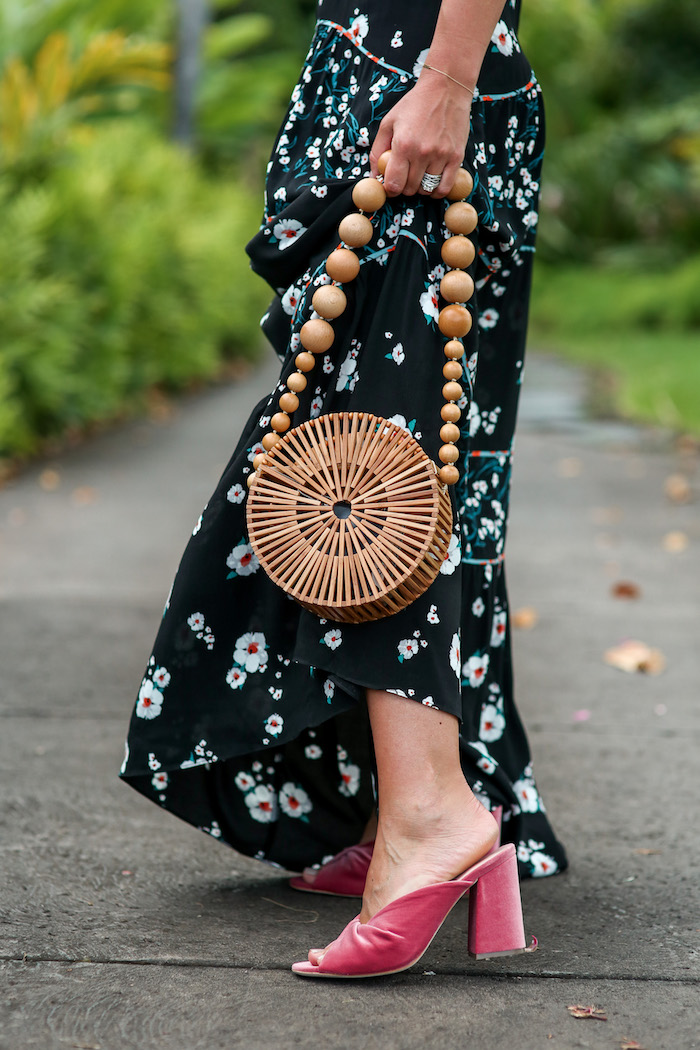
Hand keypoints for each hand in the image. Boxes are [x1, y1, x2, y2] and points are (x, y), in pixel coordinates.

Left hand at [369, 74, 471, 197]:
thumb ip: (377, 151)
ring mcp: (441, 156)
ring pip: (426, 190)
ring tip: (418, 175)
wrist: (446, 88)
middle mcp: (422, 153)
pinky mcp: (456, 157)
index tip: (390, 184)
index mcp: (403, 144)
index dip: (389, 189)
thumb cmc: (414, 104)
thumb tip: (373, 177)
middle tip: (404, 177)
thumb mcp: (389, 122)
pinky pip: (445, 187)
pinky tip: (432, 183)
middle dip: (403, 187)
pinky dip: (436, 191)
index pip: (394, 183)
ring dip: (420, 188)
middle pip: (409, 189)